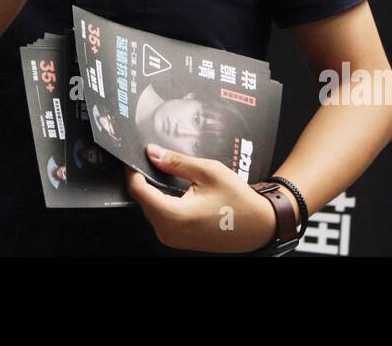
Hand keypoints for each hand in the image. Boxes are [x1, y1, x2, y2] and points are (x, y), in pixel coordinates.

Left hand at [126, 144, 276, 252]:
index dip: (133, 170)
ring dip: (153, 190)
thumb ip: (177, 162)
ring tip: (165, 172)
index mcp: (174, 215)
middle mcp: (169, 231)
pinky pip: (159, 216)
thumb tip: (152, 153)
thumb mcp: (208, 172)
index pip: (138, 190)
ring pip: (149, 208)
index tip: (134, 155)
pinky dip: (161, 201)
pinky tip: (174, 189)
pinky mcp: (177, 240)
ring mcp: (172, 238)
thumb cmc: (238, 200)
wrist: (258, 226)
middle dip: (144, 178)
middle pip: (142, 199)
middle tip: (153, 158)